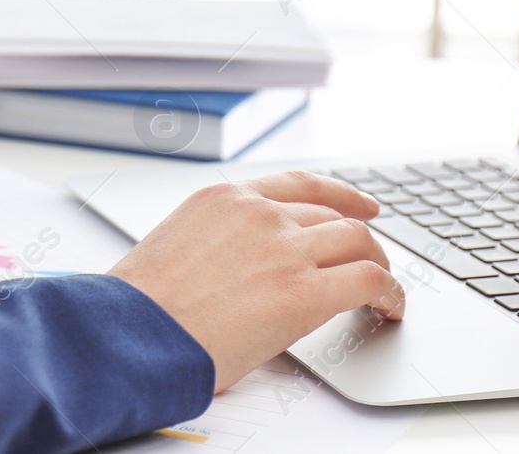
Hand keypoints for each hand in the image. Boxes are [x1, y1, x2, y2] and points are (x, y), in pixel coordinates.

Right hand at [107, 171, 405, 391]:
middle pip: (334, 215)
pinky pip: (370, 279)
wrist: (129, 335)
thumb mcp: (176, 247)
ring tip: (384, 291)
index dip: (340, 194)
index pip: (298, 184)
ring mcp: (283, 248)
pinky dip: (389, 293)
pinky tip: (388, 308)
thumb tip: (246, 269)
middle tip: (374, 261)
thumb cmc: (140, 307)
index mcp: (223, 198)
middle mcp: (257, 213)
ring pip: (359, 241)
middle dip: (360, 239)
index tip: (361, 205)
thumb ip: (219, 243)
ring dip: (379, 265)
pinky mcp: (303, 292)